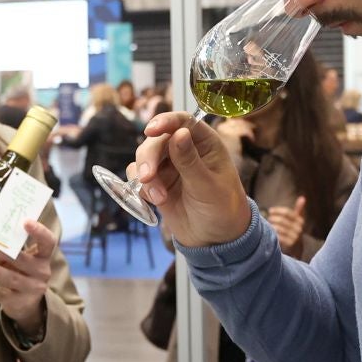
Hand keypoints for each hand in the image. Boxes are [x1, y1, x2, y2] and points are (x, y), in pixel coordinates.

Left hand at [0, 219, 54, 339]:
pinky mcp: (19, 303)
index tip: (26, 221)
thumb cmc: (22, 273)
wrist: (28, 305)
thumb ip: (11, 248)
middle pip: (23, 260)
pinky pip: (2, 296)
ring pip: (13, 279)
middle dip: (3, 250)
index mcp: (43, 257)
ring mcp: (31, 289)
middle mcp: (41, 273)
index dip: (40, 231)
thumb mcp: (23, 260)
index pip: (48, 242)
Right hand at [125, 113, 252, 247]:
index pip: (184, 122)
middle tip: (147, 178)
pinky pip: (139, 176)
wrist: (214, 239)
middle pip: (157, 140)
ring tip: (158, 198)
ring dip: (146, 176)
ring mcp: (169, 166)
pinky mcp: (157, 182)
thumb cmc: (222, 209)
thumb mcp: (208, 186)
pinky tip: (154, 201)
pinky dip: (142, 187)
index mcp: (205, 143)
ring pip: (145, 157)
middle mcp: (185, 149)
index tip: (151, 130)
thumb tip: (179, 133)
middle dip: (149, 158)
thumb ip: (190, 162)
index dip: (166, 122)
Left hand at [265, 196, 307, 254]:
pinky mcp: (290, 244)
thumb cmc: (294, 230)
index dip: (277, 211)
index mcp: (300, 221)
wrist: (296, 247)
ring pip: (279, 228)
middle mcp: (299, 228)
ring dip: (271, 226)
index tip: (270, 210)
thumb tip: (302, 197)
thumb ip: (299, 210)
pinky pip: (278, 236)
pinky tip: (270, 232)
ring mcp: (295, 237)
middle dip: (273, 218)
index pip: (287, 213)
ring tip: (269, 225)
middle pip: (282, 220)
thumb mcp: (297, 220)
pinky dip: (273, 234)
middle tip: (269, 218)